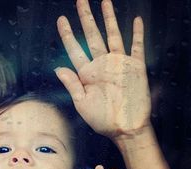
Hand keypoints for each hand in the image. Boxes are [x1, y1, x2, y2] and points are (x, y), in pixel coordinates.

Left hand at [56, 0, 150, 139]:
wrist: (125, 128)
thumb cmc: (102, 119)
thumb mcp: (82, 103)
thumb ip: (71, 84)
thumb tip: (57, 69)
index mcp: (87, 73)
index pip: (74, 49)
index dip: (67, 34)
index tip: (61, 19)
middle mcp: (101, 65)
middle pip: (92, 36)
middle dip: (86, 18)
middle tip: (80, 1)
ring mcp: (118, 64)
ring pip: (112, 35)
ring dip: (109, 19)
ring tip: (104, 1)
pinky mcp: (135, 67)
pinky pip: (136, 46)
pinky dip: (137, 33)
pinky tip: (135, 20)